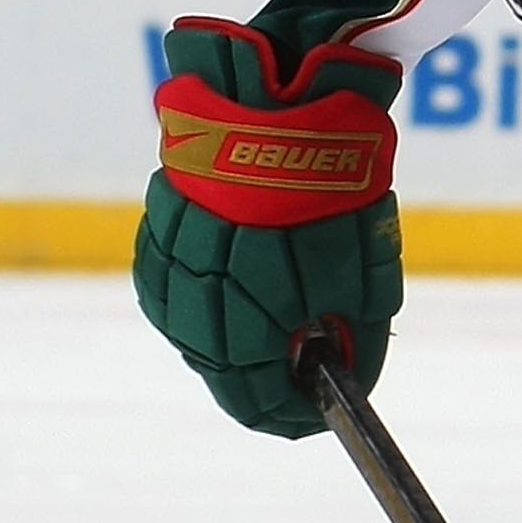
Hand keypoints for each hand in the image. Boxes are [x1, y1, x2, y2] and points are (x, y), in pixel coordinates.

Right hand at [133, 21, 403, 436]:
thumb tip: (344, 382)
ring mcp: (168, 264)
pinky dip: (204, 296)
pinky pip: (174, 284)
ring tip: (270, 332)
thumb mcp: (364, 282)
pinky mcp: (157, 225)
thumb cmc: (332, 198)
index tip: (313, 418)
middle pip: (220, 371)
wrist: (282, 105)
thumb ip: (352, 343)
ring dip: (229, 339)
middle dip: (260, 381)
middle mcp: (194, 304)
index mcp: (243, 328)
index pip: (257, 402)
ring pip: (192, 329)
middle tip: (296, 384)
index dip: (289, 417)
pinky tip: (232, 287)